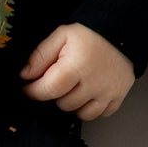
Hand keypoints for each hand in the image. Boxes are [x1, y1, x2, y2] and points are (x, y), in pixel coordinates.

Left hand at [20, 23, 134, 119]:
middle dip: (56, 94)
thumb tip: (25, 75)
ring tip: (74, 87)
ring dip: (73, 103)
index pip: (48, 90)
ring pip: (81, 113)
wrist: (122, 32)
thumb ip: (40, 55)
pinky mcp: (119, 97)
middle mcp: (94, 83)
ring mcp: (108, 92)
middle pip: (64, 104)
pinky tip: (89, 93)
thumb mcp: (61, 35)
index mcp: (77, 66)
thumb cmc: (90, 34)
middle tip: (58, 80)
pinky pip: (100, 114)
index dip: (34, 91)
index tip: (29, 87)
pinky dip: (92, 107)